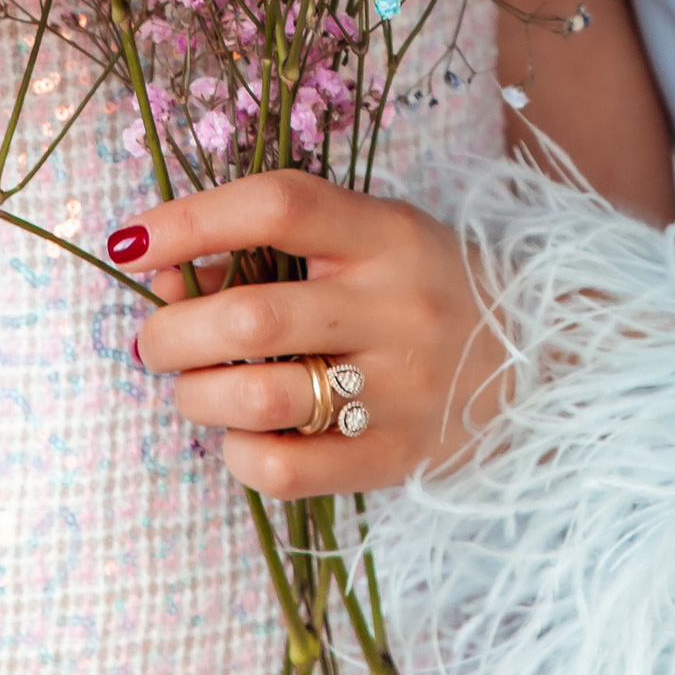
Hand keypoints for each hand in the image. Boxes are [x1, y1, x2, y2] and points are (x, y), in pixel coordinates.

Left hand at [122, 175, 502, 496]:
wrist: (542, 360)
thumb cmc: (426, 288)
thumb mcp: (367, 241)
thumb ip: (272, 248)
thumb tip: (161, 273)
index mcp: (388, 235)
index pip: (280, 205)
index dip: (192, 218)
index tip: (132, 241)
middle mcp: (397, 308)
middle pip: (250, 317)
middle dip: (170, 333)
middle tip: (154, 342)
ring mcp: (400, 390)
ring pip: (257, 397)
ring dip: (195, 395)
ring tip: (196, 389)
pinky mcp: (394, 459)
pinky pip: (283, 469)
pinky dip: (238, 453)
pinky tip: (243, 435)